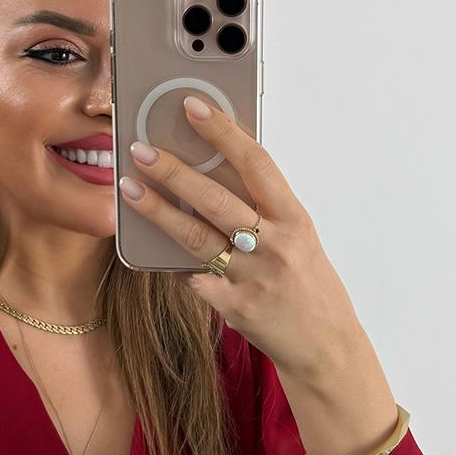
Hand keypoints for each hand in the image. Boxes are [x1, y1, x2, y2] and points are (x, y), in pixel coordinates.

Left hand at [119, 95, 362, 382]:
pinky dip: (171, 262)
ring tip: (129, 187)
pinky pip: (192, 279)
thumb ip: (264, 210)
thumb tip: (215, 172)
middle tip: (140, 149)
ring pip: (195, 237)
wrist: (327, 347)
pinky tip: (150, 248)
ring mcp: (252, 278)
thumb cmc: (310, 285)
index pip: (256, 163)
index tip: (194, 107)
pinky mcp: (234, 308)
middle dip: (174, 171)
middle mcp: (275, 245)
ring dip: (157, 210)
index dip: (223, 132)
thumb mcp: (298, 239)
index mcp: (295, 219)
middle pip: (215, 199)